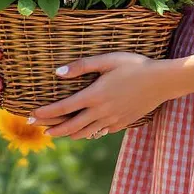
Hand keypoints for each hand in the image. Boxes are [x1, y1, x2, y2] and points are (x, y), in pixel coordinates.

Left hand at [29, 52, 170, 139]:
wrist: (161, 81)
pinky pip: (100, 132)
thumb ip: (83, 66)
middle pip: (71, 126)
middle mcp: (101, 112)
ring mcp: (112, 121)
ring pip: (85, 133)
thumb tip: (58, 72)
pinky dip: (88, 133)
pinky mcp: (121, 124)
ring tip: (58, 132)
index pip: (64, 108)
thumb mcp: (108, 60)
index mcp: (95, 95)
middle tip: (39, 128)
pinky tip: (86, 131)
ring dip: (68, 134)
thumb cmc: (134, 65)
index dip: (46, 113)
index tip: (32, 114)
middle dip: (53, 128)